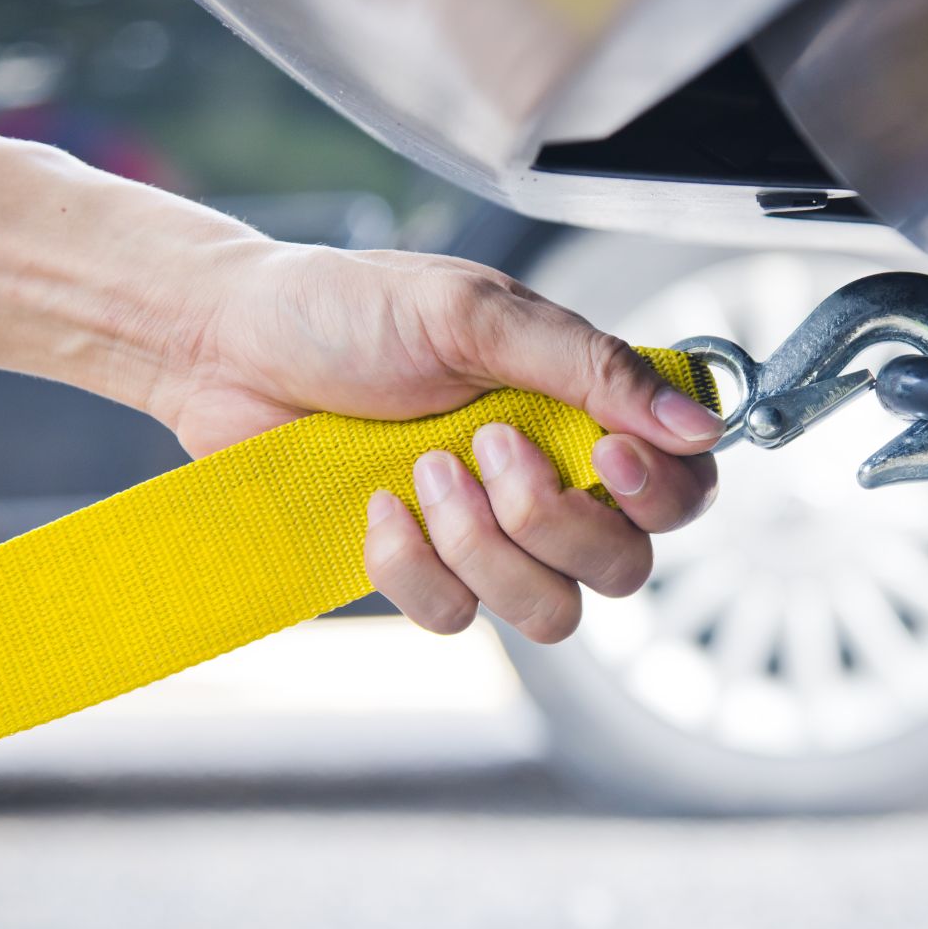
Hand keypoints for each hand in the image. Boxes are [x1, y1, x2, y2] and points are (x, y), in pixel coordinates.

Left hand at [143, 242, 722, 642]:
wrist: (227, 347)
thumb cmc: (348, 309)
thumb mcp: (475, 313)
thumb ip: (590, 368)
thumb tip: (700, 424)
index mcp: (580, 409)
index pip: (683, 487)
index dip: (662, 493)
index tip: (609, 456)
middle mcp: (550, 480)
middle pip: (625, 568)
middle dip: (555, 522)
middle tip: (487, 447)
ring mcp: (487, 537)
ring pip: (551, 613)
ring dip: (485, 550)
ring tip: (423, 471)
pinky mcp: (422, 572)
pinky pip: (455, 618)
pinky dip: (413, 567)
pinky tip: (375, 507)